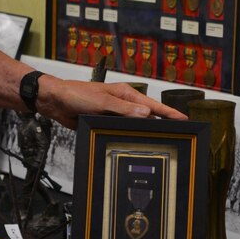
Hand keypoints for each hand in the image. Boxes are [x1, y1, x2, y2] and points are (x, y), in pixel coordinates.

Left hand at [38, 77, 186, 129]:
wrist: (56, 101)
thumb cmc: (76, 94)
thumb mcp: (102, 101)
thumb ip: (124, 109)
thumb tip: (146, 114)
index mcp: (125, 94)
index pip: (152, 105)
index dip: (169, 113)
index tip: (184, 119)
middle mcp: (122, 104)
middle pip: (147, 117)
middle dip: (161, 124)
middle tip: (178, 134)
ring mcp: (114, 114)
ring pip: (134, 126)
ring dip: (143, 132)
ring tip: (160, 142)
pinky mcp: (104, 123)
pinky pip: (120, 131)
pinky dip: (128, 137)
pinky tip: (134, 144)